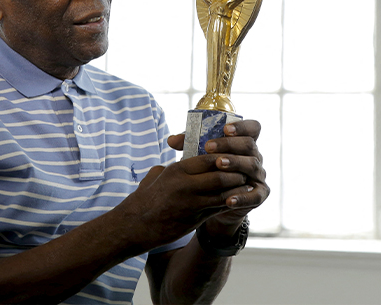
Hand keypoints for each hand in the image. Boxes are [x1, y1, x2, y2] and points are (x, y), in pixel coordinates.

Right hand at [115, 147, 248, 251]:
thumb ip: (173, 167)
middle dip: (235, 171)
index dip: (223, 156)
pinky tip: (237, 200)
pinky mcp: (195, 219)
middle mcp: (186, 185)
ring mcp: (191, 203)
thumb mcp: (157, 176)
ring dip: (237, 188)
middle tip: (244, 169)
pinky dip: (230, 202)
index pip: (208, 158)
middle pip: (220, 174)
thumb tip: (182, 160)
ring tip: (246, 183)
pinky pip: (218, 208)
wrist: (135, 225)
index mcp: (177, 170)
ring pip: (223, 192)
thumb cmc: (144, 199)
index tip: (232, 154)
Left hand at [168, 120, 269, 234]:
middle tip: (208, 147)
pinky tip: (229, 199)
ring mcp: (258, 175)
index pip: (252, 128)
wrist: (214, 200)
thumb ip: (189, 144)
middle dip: (228, 144)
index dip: (242, 126)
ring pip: (251, 165)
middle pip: (248, 145)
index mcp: (243, 142)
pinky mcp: (260, 194)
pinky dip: (243, 197)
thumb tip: (171, 140)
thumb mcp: (200, 154)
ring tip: (218, 164)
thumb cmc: (208, 169)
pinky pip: (255, 195)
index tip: (224, 128)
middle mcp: (254, 156)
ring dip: (234, 163)